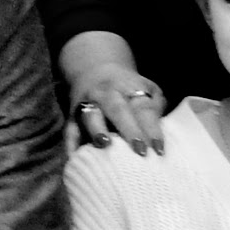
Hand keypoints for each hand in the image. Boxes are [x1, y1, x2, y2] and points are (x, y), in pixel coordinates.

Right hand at [61, 33, 171, 153]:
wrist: (94, 71)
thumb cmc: (128, 90)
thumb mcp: (148, 89)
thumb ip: (155, 108)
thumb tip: (159, 137)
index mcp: (129, 87)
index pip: (143, 108)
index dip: (152, 129)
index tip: (159, 149)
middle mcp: (107, 94)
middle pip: (118, 109)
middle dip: (129, 129)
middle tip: (140, 150)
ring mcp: (87, 104)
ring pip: (91, 117)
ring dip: (97, 130)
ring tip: (104, 144)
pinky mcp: (72, 118)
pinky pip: (70, 131)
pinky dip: (71, 145)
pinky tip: (75, 159)